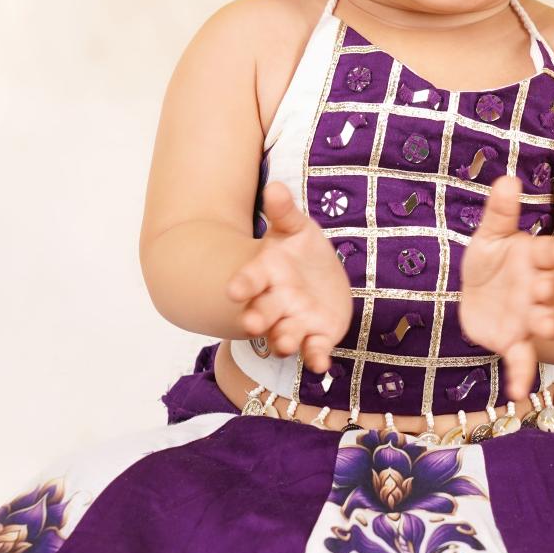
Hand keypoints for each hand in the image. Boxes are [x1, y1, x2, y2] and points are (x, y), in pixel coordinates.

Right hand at [224, 180, 353, 374]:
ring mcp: (296, 320)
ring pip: (285, 334)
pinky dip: (315, 357)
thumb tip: (275, 187)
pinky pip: (314, 349)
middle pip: (263, 310)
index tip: (234, 289)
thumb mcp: (295, 228)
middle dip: (257, 318)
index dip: (243, 283)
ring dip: (283, 339)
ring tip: (283, 343)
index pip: (251, 278)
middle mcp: (277, 300)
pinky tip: (320, 364)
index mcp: (267, 272)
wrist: (318, 278)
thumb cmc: (299, 251)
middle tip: (251, 324)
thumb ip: (284, 212)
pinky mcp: (317, 335)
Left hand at [459, 172, 553, 400]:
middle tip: (546, 287)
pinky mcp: (514, 342)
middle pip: (553, 289)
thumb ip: (500, 211)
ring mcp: (529, 318)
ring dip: (548, 325)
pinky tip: (517, 393)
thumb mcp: (491, 235)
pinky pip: (522, 361)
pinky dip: (521, 377)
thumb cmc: (492, 261)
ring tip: (547, 327)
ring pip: (545, 323)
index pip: (551, 253)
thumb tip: (506, 179)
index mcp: (534, 259)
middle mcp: (537, 290)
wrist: (481, 295)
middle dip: (552, 289)